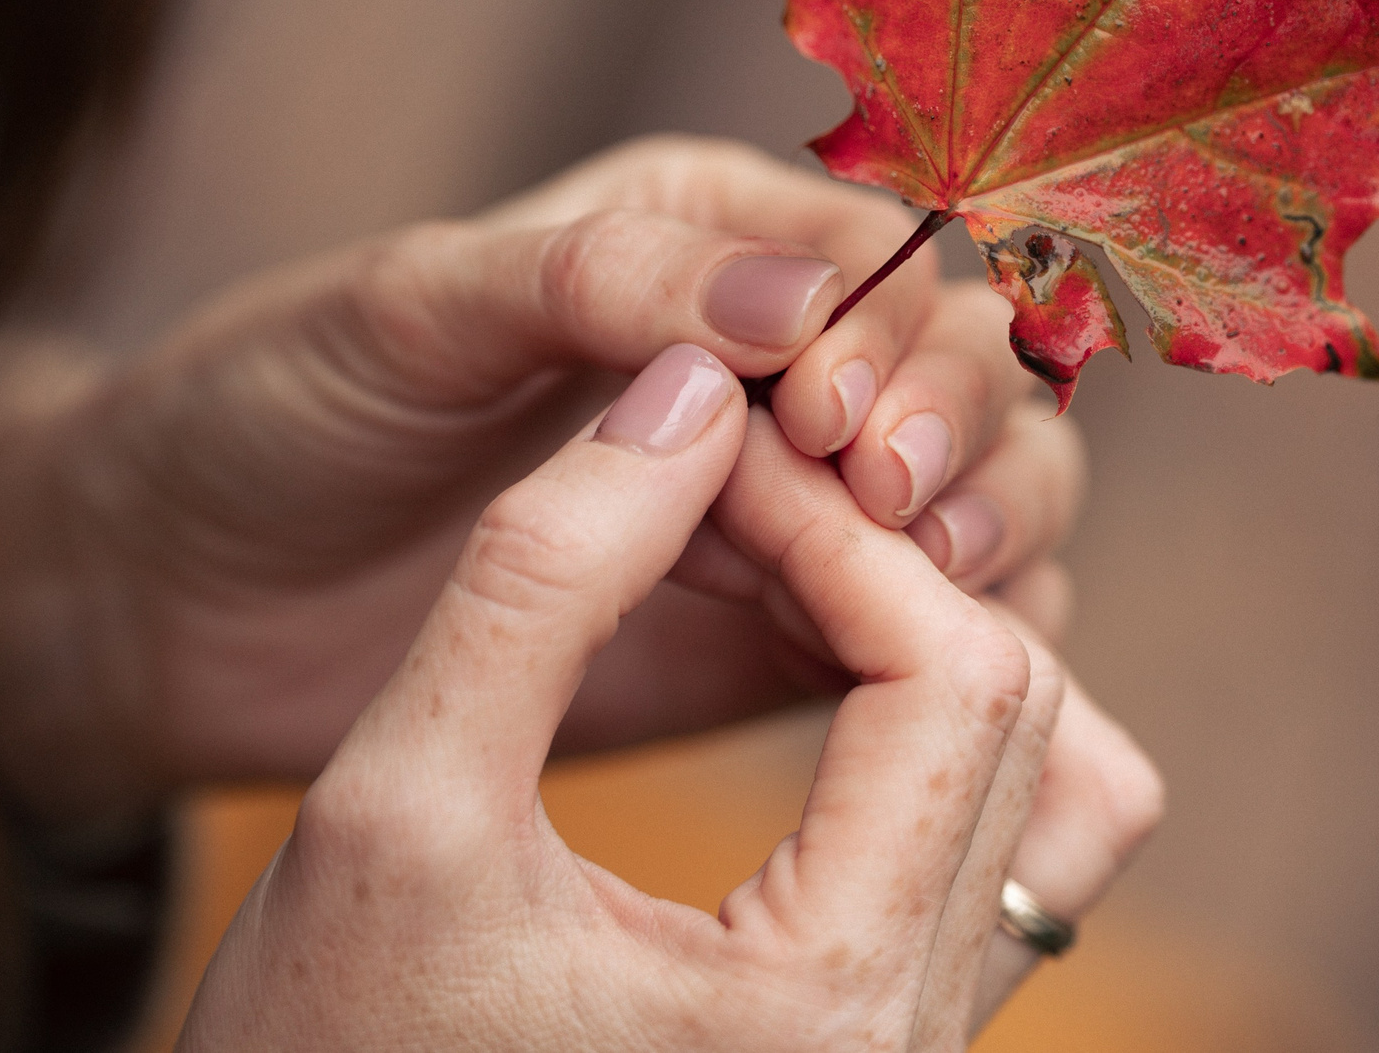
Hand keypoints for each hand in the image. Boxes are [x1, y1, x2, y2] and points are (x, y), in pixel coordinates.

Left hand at [0, 137, 1081, 826]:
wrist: (175, 600)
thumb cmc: (274, 409)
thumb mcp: (415, 308)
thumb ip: (603, 286)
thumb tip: (806, 297)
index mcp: (703, 236)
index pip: (884, 259)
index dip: (896, 333)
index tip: (833, 421)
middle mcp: (775, 360)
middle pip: (973, 368)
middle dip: (963, 430)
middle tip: (886, 504)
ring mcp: (784, 502)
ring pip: (984, 489)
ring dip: (988, 526)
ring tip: (916, 582)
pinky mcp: (772, 633)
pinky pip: (924, 626)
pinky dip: (961, 636)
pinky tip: (911, 662)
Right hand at [177, 346, 1160, 1050]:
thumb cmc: (319, 1047)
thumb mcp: (391, 806)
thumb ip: (542, 581)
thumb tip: (692, 391)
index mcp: (822, 1010)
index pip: (953, 671)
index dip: (838, 525)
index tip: (715, 448)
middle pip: (1030, 713)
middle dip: (887, 567)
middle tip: (735, 494)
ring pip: (1060, 790)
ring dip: (942, 651)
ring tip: (788, 578)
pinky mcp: (896, 1050)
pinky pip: (1008, 858)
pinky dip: (939, 740)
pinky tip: (811, 676)